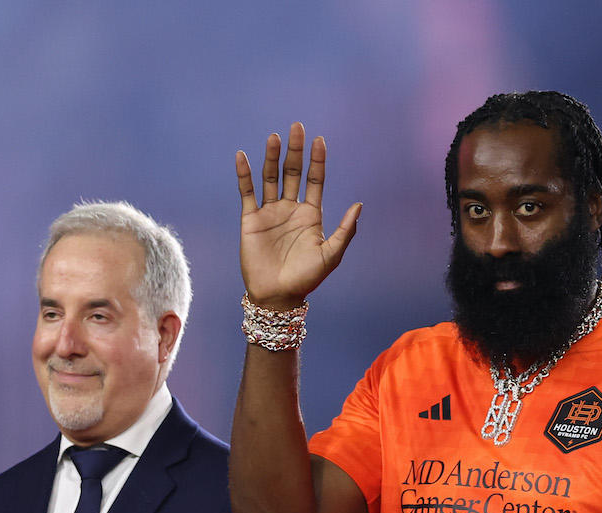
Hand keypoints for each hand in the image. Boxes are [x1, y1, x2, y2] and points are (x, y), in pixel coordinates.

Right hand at [236, 123, 361, 307]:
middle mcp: (290, 209)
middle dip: (295, 151)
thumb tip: (359, 205)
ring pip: (271, 178)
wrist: (277, 296)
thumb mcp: (331, 255)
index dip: (317, 161)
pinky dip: (244, 175)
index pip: (315, 180)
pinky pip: (247, 193)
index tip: (319, 140)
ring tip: (275, 137)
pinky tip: (243, 157)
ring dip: (272, 158)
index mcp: (311, 215)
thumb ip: (344, 230)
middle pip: (293, 173)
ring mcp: (270, 212)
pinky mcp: (251, 220)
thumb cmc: (307, 278)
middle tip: (297, 127)